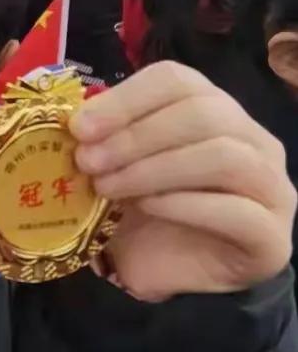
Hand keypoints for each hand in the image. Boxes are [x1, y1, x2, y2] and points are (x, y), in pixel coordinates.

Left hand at [71, 63, 294, 301]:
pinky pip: (237, 210)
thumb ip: (107, 140)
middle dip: (135, 137)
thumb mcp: (118, 168)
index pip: (179, 80)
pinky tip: (147, 208)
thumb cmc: (147, 211)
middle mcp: (255, 141)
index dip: (126, 99)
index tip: (80, 128)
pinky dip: (184, 205)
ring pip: (224, 156)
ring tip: (109, 188)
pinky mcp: (272, 238)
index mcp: (216, 110)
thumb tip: (79, 121)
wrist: (173, 271)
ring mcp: (272, 188)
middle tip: (88, 162)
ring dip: (154, 169)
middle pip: (202, 113)